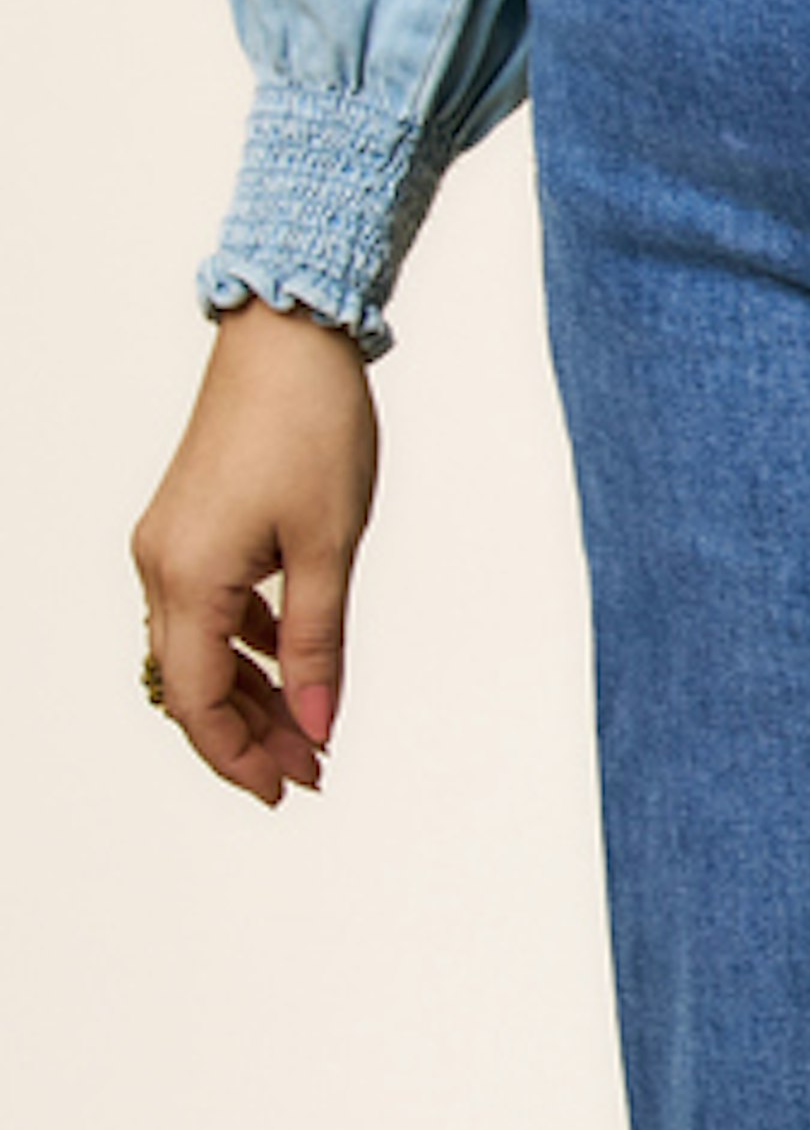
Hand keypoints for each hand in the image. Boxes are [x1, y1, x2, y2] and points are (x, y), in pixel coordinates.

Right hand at [131, 297, 380, 807]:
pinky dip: (246, 646)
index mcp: (188, 577)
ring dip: (250, 694)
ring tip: (311, 730)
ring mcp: (168, 545)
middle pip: (191, 684)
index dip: (240, 757)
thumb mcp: (328, 547)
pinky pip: (207, 609)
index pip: (197, 702)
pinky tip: (292, 662)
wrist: (288, 338)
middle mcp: (161, 566)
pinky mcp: (188, 525)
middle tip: (313, 772)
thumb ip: (318, 645)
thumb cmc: (312, 428)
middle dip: (250, 736)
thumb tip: (318, 727)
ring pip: (199, 650)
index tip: (290, 791)